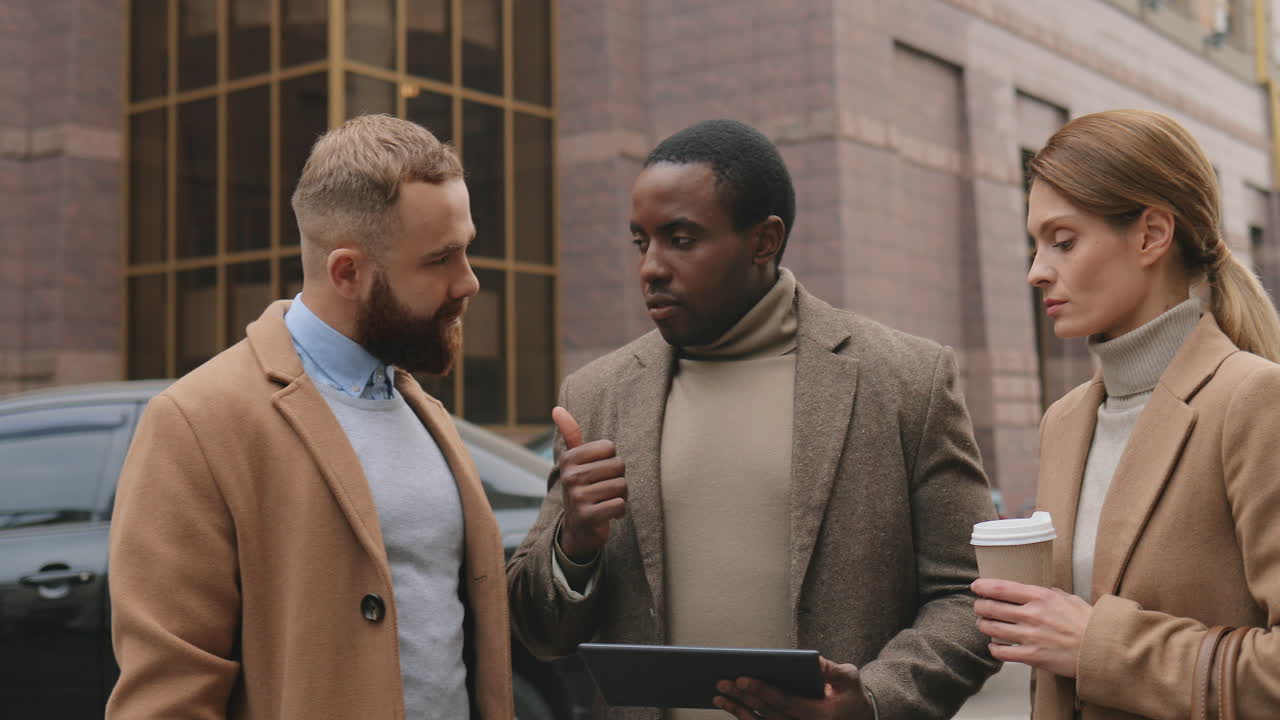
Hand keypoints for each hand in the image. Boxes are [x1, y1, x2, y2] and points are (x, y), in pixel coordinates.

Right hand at [552, 406, 626, 562]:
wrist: (578, 528)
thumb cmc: (582, 488)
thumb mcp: (574, 461)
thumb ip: (570, 434)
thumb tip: (557, 408)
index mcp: (569, 458)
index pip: (610, 447)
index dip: (611, 461)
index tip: (599, 472)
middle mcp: (570, 476)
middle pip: (618, 466)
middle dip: (618, 479)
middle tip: (604, 489)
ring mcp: (577, 497)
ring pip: (622, 485)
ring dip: (621, 495)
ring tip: (607, 500)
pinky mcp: (587, 516)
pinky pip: (619, 504)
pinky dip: (619, 510)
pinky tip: (608, 514)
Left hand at [714, 657, 873, 719]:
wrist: (858, 719)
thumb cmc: (852, 696)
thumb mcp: (850, 679)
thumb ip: (833, 670)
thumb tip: (811, 660)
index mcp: (821, 715)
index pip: (785, 702)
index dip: (762, 690)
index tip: (742, 678)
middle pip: (767, 714)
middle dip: (743, 698)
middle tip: (722, 682)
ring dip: (737, 710)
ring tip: (717, 695)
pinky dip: (744, 717)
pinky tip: (730, 706)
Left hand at [971, 579, 1092, 676]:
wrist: (1101, 649)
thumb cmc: (1088, 623)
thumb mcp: (1068, 598)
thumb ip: (1049, 593)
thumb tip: (1035, 591)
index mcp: (1041, 597)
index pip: (1002, 588)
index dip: (984, 586)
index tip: (976, 586)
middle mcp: (1032, 614)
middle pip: (992, 608)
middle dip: (980, 606)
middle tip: (978, 607)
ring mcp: (1030, 636)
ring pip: (993, 628)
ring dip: (983, 625)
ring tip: (983, 623)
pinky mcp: (1032, 656)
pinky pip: (1003, 652)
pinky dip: (994, 648)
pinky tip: (994, 646)